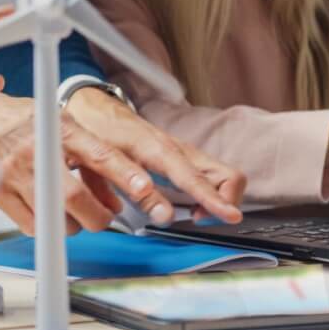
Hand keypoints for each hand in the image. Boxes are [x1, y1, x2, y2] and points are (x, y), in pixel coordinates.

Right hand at [0, 91, 242, 234]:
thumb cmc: (14, 120)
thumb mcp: (55, 122)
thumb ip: (87, 153)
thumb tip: (117, 195)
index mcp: (56, 126)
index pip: (99, 153)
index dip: (125, 175)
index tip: (146, 190)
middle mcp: (35, 149)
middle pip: (76, 199)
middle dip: (97, 217)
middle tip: (102, 218)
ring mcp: (13, 172)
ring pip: (56, 218)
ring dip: (70, 224)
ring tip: (70, 212)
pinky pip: (31, 226)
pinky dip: (44, 226)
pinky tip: (43, 210)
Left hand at [62, 87, 244, 223]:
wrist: (97, 111)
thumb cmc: (101, 133)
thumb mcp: (109, 164)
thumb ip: (136, 192)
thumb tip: (164, 215)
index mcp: (160, 150)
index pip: (196, 177)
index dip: (215, 199)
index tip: (231, 216)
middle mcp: (180, 150)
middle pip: (228, 175)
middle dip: (226, 202)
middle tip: (200, 219)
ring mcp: (185, 153)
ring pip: (224, 176)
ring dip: (220, 200)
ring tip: (195, 215)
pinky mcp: (184, 157)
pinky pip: (211, 177)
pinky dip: (211, 195)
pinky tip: (192, 207)